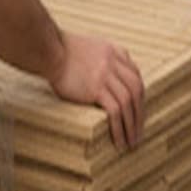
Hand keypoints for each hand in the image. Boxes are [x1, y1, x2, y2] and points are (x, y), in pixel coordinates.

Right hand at [47, 32, 145, 150]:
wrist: (50, 51)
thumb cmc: (63, 51)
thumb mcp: (91, 48)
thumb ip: (105, 59)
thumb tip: (110, 81)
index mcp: (115, 52)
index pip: (135, 76)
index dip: (139, 97)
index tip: (137, 112)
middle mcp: (114, 62)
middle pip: (136, 90)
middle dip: (140, 114)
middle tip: (139, 132)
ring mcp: (106, 75)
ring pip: (128, 103)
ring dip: (132, 125)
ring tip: (131, 142)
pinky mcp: (96, 88)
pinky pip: (115, 111)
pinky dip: (119, 128)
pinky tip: (119, 141)